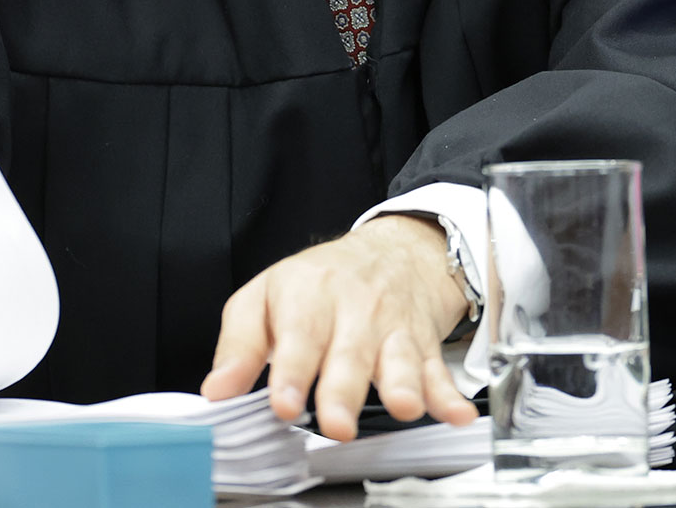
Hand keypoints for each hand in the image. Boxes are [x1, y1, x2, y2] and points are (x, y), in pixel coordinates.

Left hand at [200, 215, 478, 439]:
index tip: (283, 402)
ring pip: (399, 359)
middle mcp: (353, 310)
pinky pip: (439, 370)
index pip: (297, 335)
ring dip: (403, 384)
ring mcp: (392, 328)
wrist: (391, 251)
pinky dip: (451, 394)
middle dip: (343, 390)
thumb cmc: (319, 281)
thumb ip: (239, 343)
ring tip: (404, 406)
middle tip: (336, 424)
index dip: (290, 371)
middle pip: (349, 353)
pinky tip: (458, 413)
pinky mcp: (421, 345)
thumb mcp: (266, 296)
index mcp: (308, 294)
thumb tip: (217, 389)